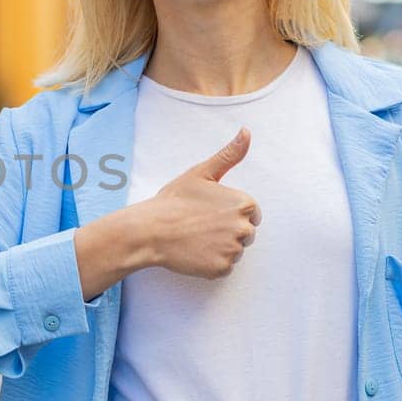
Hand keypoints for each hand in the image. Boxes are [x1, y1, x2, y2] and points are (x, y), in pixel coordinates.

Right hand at [128, 126, 260, 279]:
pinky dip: (211, 263)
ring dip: (219, 248)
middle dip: (227, 231)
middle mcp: (244, 228)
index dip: (230, 213)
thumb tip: (246, 131)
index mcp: (243, 204)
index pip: (251, 214)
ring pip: (234, 251)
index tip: (210, 212)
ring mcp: (233, 251)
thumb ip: (229, 154)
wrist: (151, 230)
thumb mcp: (202, 172)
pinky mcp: (221, 269)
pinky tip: (194, 252)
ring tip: (196, 238)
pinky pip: (223, 267)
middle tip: (200, 226)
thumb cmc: (174, 200)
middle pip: (245, 234)